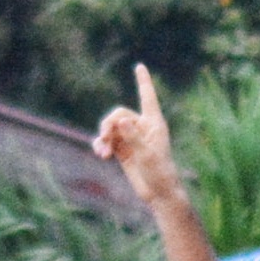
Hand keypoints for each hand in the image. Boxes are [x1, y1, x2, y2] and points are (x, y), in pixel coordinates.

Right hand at [92, 65, 186, 206]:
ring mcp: (132, 139)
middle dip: (108, 125)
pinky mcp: (124, 151)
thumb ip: (133, 136)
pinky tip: (100, 154)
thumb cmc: (159, 173)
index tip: (139, 66)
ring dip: (103, 138)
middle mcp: (142, 128)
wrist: (159, 194)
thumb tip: (120, 120)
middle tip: (105, 138)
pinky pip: (108, 141)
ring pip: (111, 128)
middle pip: (119, 115)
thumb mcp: (146, 154)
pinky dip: (101, 145)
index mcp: (154, 124)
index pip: (147, 97)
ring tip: (102, 152)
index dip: (143, 82)